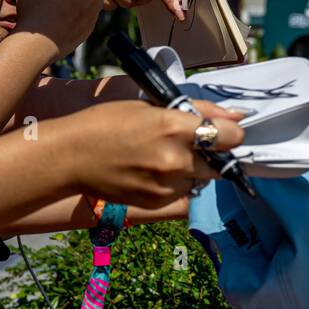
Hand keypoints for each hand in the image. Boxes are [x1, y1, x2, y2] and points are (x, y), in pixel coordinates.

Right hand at [64, 99, 245, 208]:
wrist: (70, 157)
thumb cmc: (108, 123)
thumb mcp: (153, 105)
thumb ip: (199, 110)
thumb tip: (238, 116)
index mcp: (176, 127)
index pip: (232, 137)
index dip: (230, 134)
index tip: (223, 132)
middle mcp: (176, 159)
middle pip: (222, 163)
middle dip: (213, 153)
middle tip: (191, 145)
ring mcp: (168, 185)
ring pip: (203, 179)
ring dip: (195, 169)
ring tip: (165, 156)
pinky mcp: (158, 203)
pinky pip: (183, 193)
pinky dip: (177, 183)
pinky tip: (153, 170)